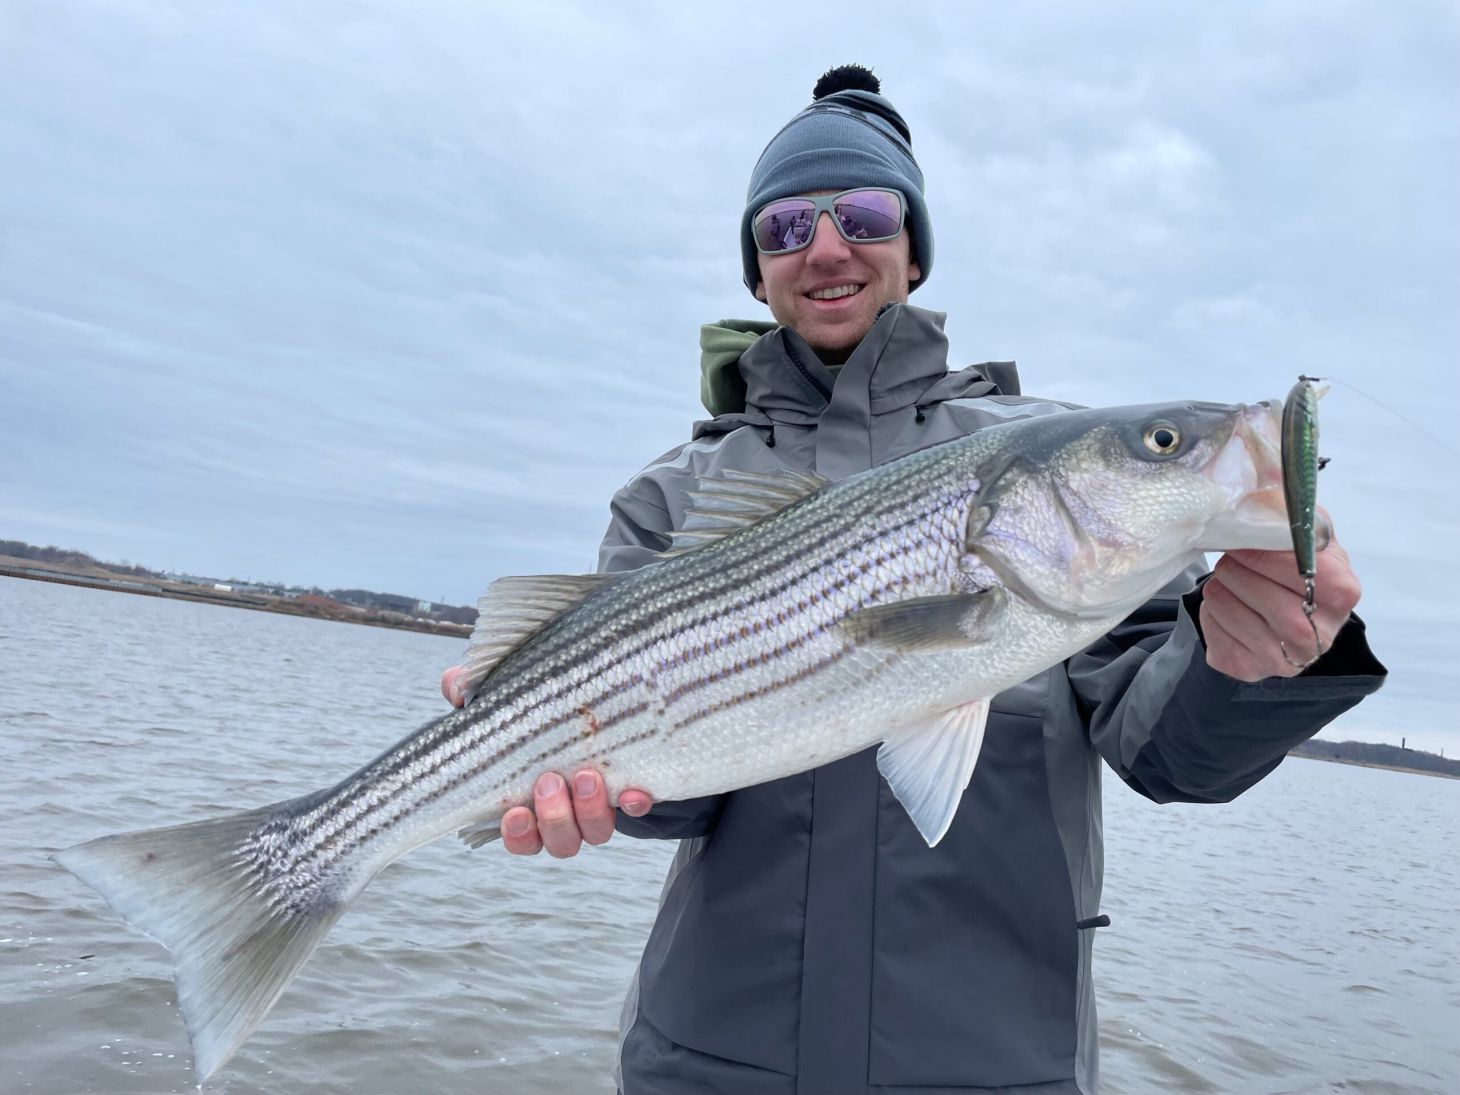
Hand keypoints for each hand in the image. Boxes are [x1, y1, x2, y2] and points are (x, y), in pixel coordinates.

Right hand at [440, 665, 653, 855]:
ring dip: (589, 810)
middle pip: (561, 842)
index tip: (513, 813)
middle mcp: (567, 813)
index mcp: (530, 803)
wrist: (598, 697)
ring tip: (586, 775)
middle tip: (549, 780)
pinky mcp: (630, 787)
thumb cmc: (536, 708)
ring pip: (595, 832)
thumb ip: (469, 690)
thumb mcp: (501, 696)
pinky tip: (634, 792)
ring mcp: (599, 803)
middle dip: (554, 817)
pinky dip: (635, 803)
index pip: (521, 837)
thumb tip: (454, 689)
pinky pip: (636, 807)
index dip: (518, 835)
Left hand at [1199, 524, 1360, 681]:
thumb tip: (1260, 482)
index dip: (1265, 555)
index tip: (1245, 543)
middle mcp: (1320, 635)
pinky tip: (1227, 607)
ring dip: (1219, 588)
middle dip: (1236, 570)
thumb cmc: (1293, 564)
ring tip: (1229, 581)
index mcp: (1343, 592)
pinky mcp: (1250, 670)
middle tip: (1231, 559)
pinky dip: (1210, 614)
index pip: (1302, 571)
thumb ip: (1289, 509)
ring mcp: (1287, 660)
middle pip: (1266, 598)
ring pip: (1230, 611)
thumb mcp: (1302, 531)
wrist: (1284, 607)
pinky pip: (1214, 635)